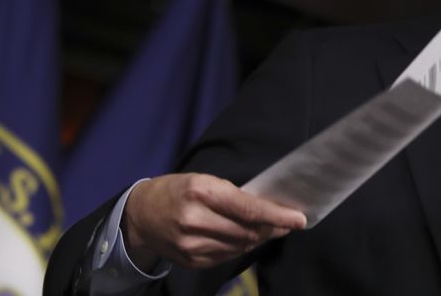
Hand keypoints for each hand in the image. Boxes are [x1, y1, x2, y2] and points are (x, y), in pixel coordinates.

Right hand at [122, 173, 306, 270]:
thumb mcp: (204, 180)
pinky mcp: (191, 260)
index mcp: (201, 192)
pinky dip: (242, 247)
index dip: (277, 215)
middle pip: (247, 231)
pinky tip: (247, 238)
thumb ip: (233, 194)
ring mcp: (192, 244)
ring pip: (240, 246)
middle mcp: (195, 220)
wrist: (141, 214)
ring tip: (271, 228)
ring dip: (260, 238)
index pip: (248, 209)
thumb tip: (267, 207)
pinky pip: (227, 256)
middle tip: (289, 222)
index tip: (299, 218)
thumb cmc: (178, 189)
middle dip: (273, 228)